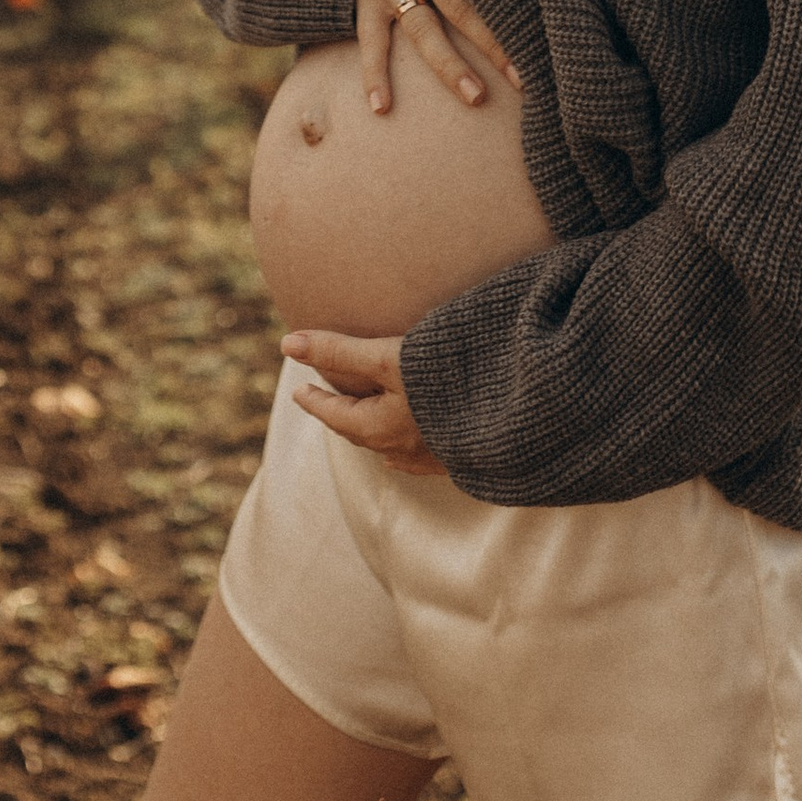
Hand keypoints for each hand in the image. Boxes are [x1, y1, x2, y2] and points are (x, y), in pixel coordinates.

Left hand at [283, 329, 444, 475]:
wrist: (515, 411)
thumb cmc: (445, 381)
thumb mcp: (387, 358)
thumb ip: (338, 351)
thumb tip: (286, 344)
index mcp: (379, 428)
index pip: (335, 414)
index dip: (315, 400)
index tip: (299, 391)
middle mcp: (401, 448)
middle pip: (358, 431)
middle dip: (339, 416)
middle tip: (324, 400)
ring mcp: (431, 456)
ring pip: (386, 445)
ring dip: (368, 429)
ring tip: (359, 419)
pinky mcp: (458, 456)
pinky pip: (416, 457)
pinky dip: (398, 448)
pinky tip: (400, 453)